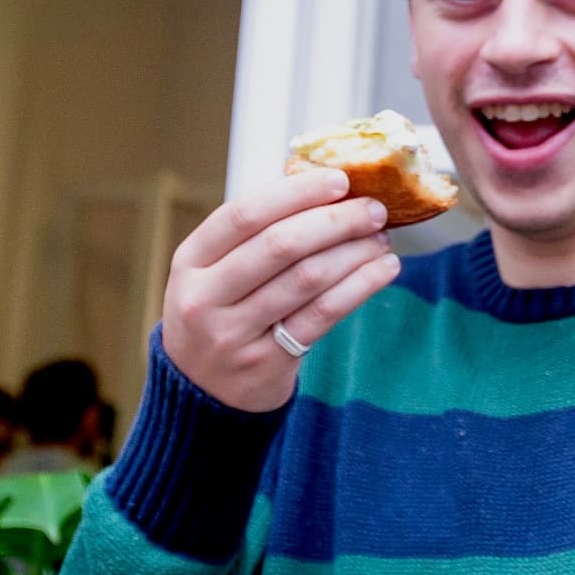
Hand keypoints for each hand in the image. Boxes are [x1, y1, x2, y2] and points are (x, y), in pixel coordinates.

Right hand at [160, 171, 400, 410]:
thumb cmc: (222, 313)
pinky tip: (384, 270)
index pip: (244, 214)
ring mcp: (232, 335)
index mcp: (191, 261)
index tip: (340, 179)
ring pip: (308, 279)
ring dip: (355, 252)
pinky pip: (323, 315)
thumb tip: (330, 188)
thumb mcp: (215, 272)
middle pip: (280, 245)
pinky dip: (360, 286)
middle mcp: (204, 298)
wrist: (201, 394)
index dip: (296, 193)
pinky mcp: (266, 364)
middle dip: (336, 221)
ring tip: (382, 238)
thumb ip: (257, 234)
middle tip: (375, 209)